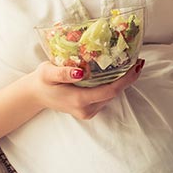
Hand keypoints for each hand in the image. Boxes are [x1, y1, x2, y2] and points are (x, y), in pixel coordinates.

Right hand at [29, 59, 143, 119]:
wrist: (35, 95)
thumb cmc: (42, 81)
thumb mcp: (48, 72)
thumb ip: (63, 72)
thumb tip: (80, 72)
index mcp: (79, 100)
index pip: (110, 91)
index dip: (126, 79)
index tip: (136, 66)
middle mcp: (86, 109)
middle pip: (114, 93)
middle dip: (128, 78)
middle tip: (137, 60)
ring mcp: (88, 112)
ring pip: (111, 96)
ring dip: (121, 82)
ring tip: (130, 64)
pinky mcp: (88, 110)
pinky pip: (105, 97)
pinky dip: (113, 85)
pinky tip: (117, 73)